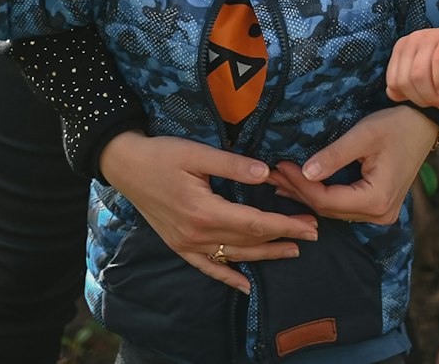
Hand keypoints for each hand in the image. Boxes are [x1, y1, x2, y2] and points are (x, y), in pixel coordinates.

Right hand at [100, 131, 318, 293]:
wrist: (126, 166)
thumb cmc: (162, 155)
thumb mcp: (197, 153)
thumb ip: (232, 164)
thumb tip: (266, 173)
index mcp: (205, 211)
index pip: (255, 223)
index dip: (285, 224)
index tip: (310, 223)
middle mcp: (198, 235)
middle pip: (249, 242)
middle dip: (284, 238)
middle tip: (313, 234)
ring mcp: (188, 245)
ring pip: (234, 255)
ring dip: (265, 256)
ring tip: (292, 252)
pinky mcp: (180, 246)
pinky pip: (209, 267)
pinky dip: (229, 277)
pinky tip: (246, 286)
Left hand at [268, 105, 438, 225]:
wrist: (423, 125)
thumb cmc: (396, 126)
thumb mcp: (363, 135)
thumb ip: (334, 156)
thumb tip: (305, 173)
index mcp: (377, 200)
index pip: (327, 201)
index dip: (300, 186)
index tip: (279, 167)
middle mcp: (379, 215)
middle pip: (329, 209)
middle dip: (299, 191)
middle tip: (273, 174)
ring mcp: (380, 214)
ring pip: (334, 210)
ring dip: (308, 194)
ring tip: (281, 179)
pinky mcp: (378, 206)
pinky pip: (344, 205)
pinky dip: (323, 194)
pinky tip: (303, 184)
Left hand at [386, 13, 438, 106]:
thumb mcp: (427, 78)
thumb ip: (408, 85)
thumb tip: (391, 93)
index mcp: (402, 48)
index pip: (394, 82)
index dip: (410, 99)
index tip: (428, 104)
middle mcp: (413, 39)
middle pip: (405, 80)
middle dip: (422, 99)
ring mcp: (431, 36)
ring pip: (419, 74)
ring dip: (432, 95)